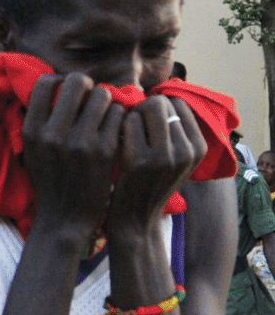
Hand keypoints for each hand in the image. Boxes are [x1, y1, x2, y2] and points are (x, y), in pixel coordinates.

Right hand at [22, 73, 124, 245]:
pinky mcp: (105, 150)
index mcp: (32, 130)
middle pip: (76, 81)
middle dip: (87, 85)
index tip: (67, 91)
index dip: (60, 80)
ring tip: (104, 113)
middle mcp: (53, 132)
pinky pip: (118, 115)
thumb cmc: (49, 181)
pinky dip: (119, 117)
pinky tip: (114, 129)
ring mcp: (80, 141)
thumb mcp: (32, 150)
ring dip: (106, 100)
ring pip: (102, 95)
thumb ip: (40, 121)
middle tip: (90, 96)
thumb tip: (53, 84)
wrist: (64, 218)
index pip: (45, 82)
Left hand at [106, 97, 205, 234]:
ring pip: (145, 108)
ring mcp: (165, 156)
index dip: (158, 106)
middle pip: (162, 102)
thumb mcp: (175, 160)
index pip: (179, 103)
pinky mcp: (141, 162)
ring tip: (123, 134)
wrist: (134, 220)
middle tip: (130, 125)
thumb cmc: (148, 184)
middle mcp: (187, 150)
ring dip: (129, 115)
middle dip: (142, 107)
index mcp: (200, 148)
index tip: (146, 121)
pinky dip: (117, 127)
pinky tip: (115, 143)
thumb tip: (162, 93)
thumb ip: (175, 131)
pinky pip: (128, 122)